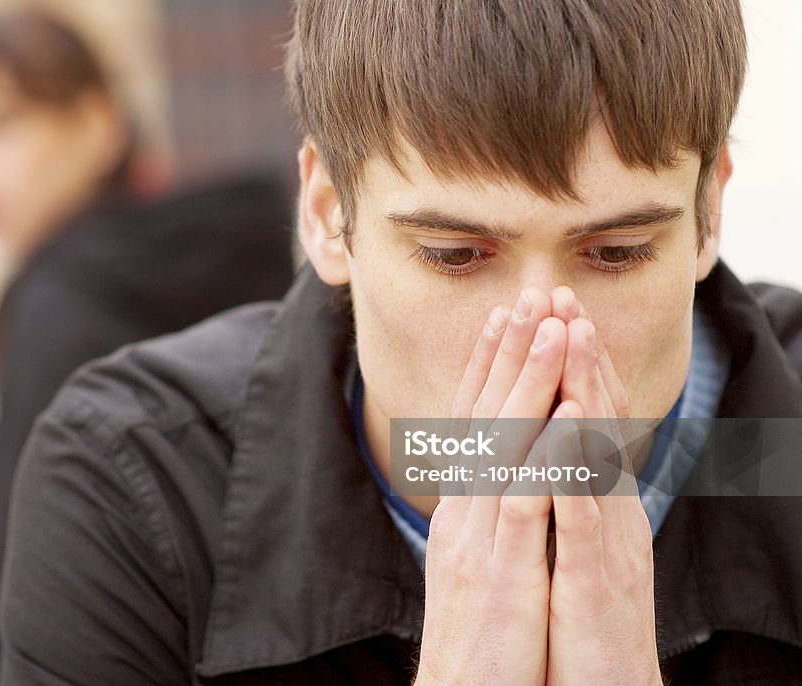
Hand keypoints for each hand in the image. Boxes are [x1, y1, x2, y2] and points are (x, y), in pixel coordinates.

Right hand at [416, 287, 563, 685]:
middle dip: (508, 353)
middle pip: (486, 417)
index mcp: (465, 507)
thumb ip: (490, 511)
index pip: (475, 423)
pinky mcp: (501, 572)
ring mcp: (479, 538)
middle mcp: (465, 510)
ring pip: (503, 446)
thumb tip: (502, 470)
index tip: (505, 318)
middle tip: (526, 294)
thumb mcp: (482, 560)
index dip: (490, 367)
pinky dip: (545, 453)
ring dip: (527, 383)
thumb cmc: (482, 630)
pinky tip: (566, 413)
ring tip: (549, 328)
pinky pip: (525, 502)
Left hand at [543, 290, 661, 685]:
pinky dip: (575, 466)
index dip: (564, 363)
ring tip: (570, 333)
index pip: (578, 417)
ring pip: (596, 451)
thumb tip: (539, 447)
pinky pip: (586, 513)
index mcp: (589, 497)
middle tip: (561, 294)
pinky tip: (567, 427)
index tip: (545, 310)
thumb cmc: (576, 613)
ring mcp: (606, 538)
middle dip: (576, 354)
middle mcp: (604, 507)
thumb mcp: (564, 542)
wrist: (600, 685)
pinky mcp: (598, 576)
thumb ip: (557, 494)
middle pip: (592, 417)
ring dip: (582, 389)